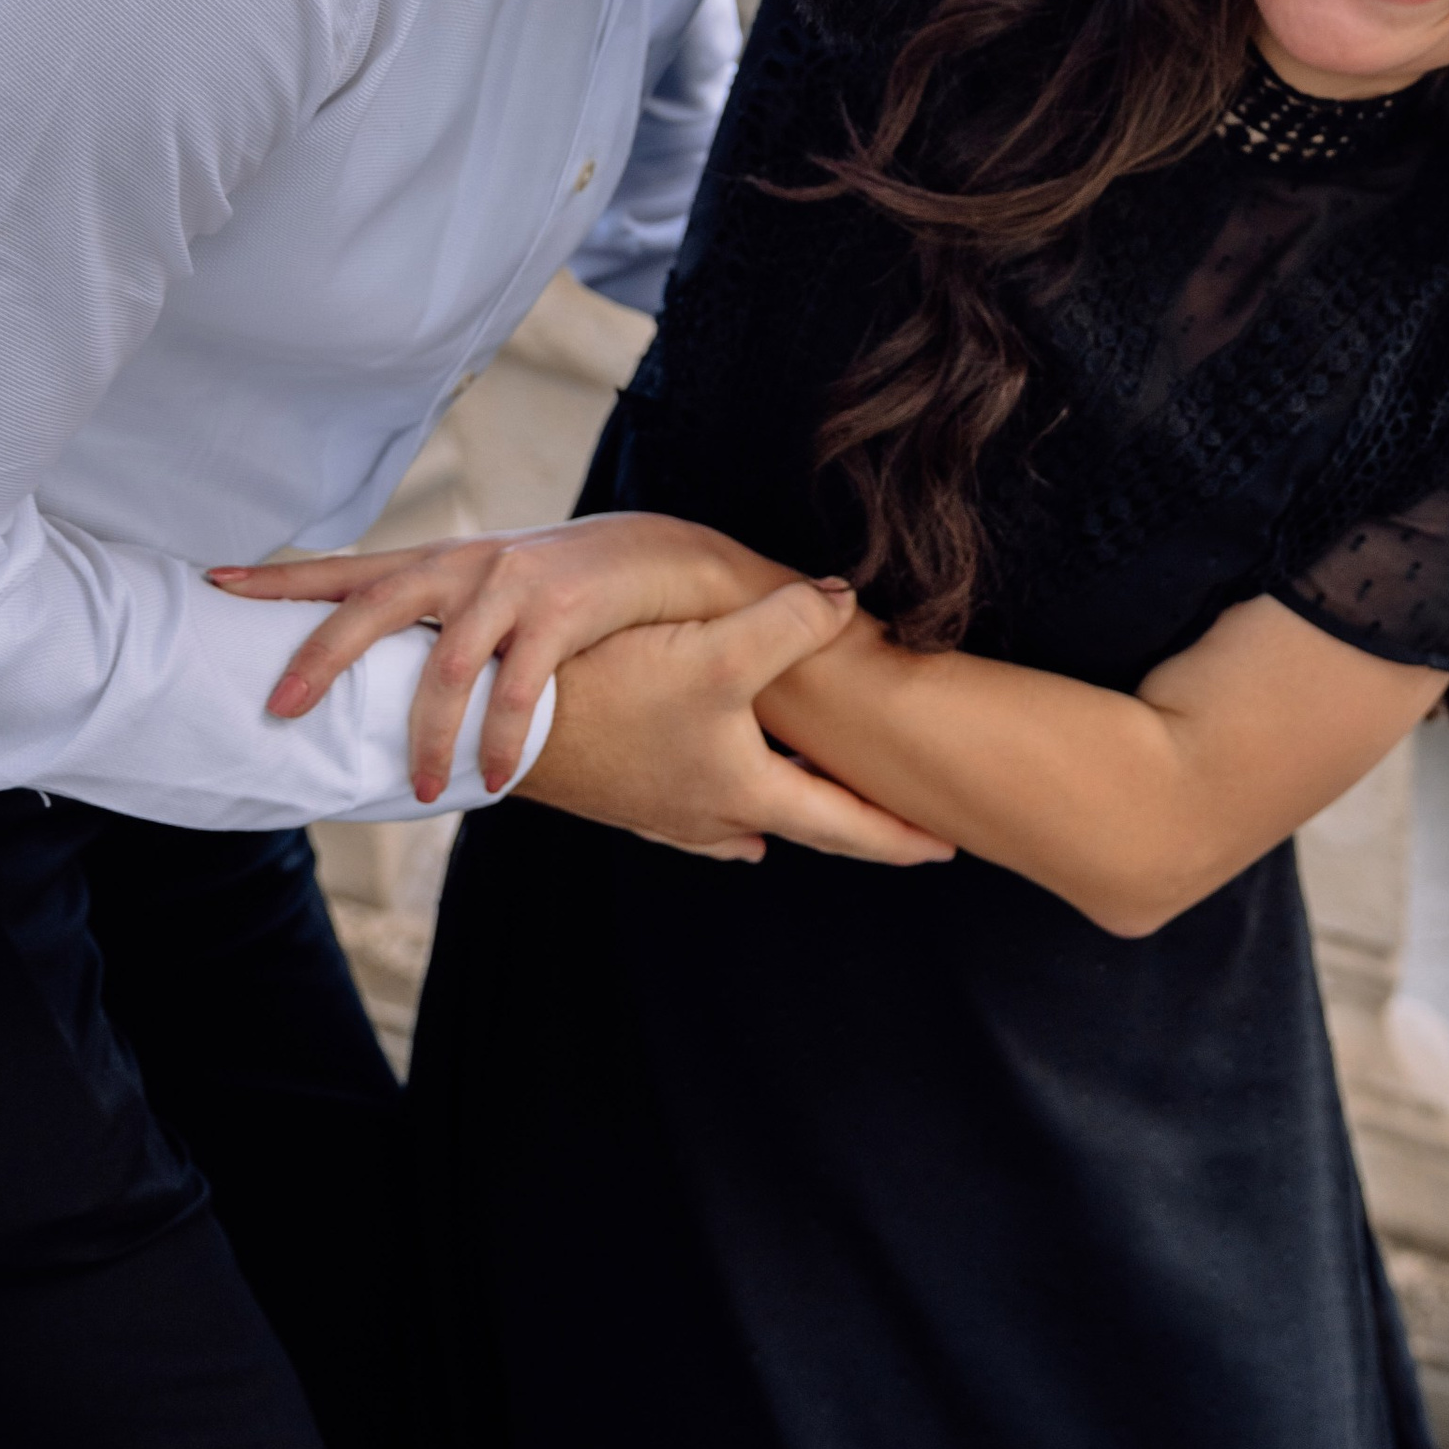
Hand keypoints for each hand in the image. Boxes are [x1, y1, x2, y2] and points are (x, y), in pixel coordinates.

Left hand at [209, 510, 780, 802]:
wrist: (655, 556)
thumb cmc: (557, 585)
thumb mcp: (486, 587)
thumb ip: (430, 618)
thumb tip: (366, 673)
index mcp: (434, 563)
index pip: (341, 569)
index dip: (278, 579)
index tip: (214, 585)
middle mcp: (461, 566)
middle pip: (371, 607)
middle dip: (320, 659)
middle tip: (278, 710)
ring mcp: (509, 586)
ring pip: (446, 666)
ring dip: (428, 737)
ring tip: (419, 788)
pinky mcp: (559, 614)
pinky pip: (519, 689)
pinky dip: (502, 739)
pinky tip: (495, 777)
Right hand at [526, 594, 955, 865]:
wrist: (501, 722)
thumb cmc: (610, 690)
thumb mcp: (714, 648)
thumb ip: (790, 622)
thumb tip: (849, 601)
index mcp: (744, 790)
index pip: (843, 824)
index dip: (899, 834)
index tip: (948, 847)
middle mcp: (708, 816)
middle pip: (802, 826)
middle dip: (854, 827)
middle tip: (902, 830)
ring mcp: (663, 813)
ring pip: (746, 823)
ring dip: (788, 815)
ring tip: (819, 811)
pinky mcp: (623, 797)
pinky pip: (694, 816)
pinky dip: (727, 812)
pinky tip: (726, 818)